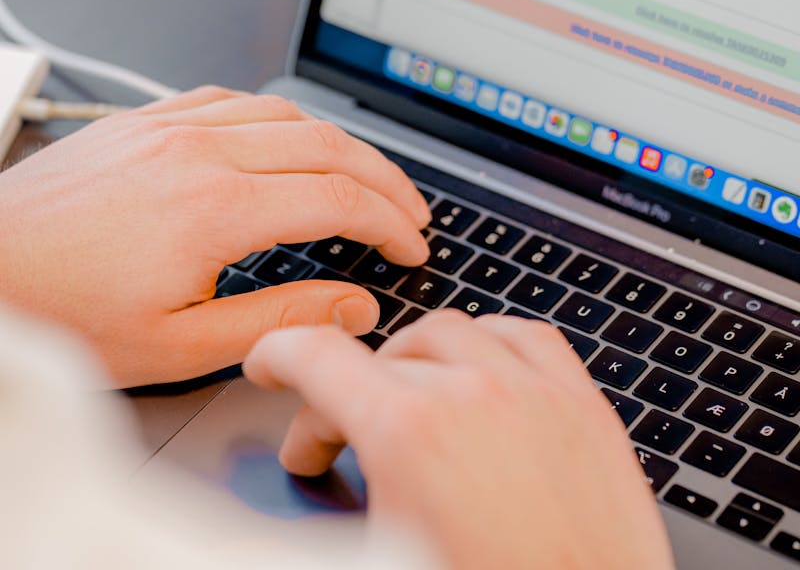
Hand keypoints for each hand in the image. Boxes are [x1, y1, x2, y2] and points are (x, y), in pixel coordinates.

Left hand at [0, 87, 430, 386]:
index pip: (339, 199)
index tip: (410, 246)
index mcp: (214, 209)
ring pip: (287, 115)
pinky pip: (233, 101)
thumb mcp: (180, 346)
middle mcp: (197, 153)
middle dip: (385, 181)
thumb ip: (280, 321)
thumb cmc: (62, 315)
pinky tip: (290, 142)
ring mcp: (169, 128)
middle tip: (410, 213)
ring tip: (367, 179)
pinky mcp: (145, 124)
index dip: (391, 224)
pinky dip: (282, 121)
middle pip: (328, 145)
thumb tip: (352, 304)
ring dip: (341, 145)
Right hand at [244, 311, 674, 569]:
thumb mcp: (379, 550)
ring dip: (413, 362)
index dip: (278, 355)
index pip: (318, 357)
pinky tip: (480, 372)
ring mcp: (535, 392)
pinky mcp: (582, 405)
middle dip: (345, 396)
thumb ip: (333, 500)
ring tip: (407, 403)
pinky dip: (488, 344)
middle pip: (380, 354)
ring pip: (450, 331)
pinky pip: (525, 336)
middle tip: (343, 445)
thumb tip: (308, 476)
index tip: (271, 365)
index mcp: (410, 433)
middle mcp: (474, 394)